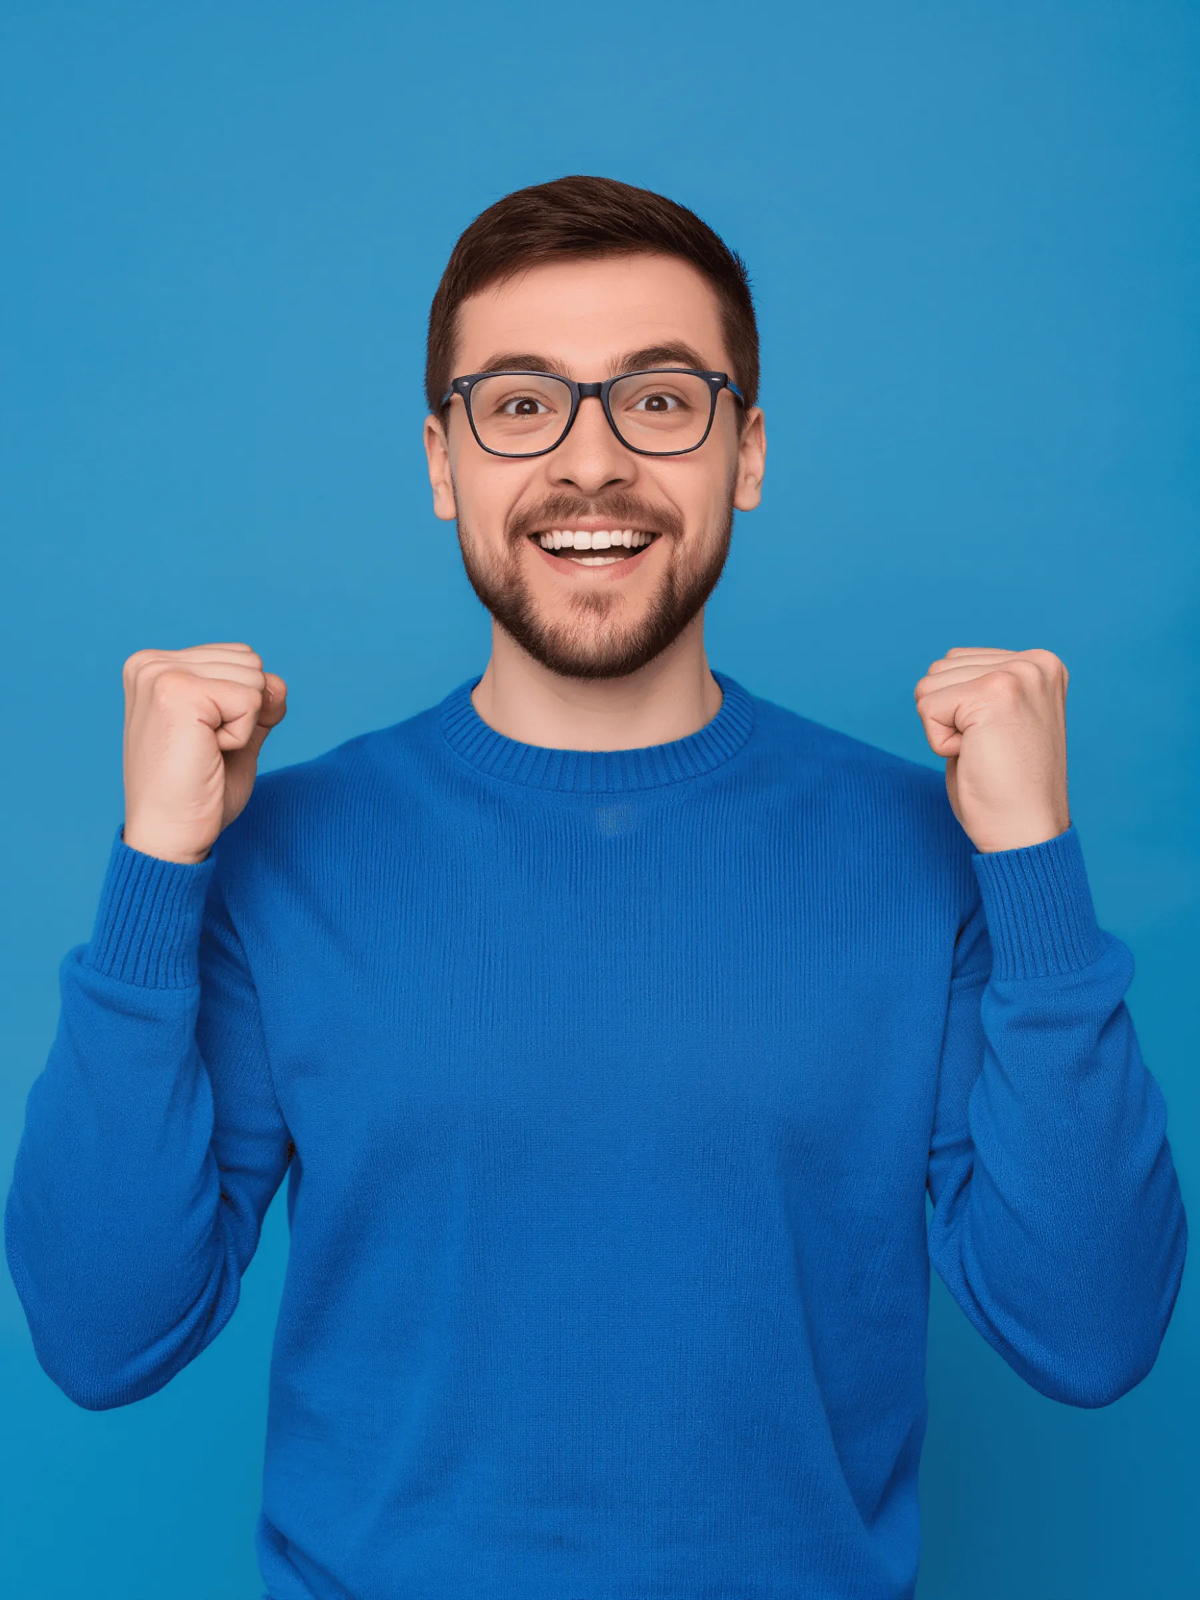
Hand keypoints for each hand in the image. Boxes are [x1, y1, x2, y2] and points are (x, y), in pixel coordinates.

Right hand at [121, 643, 287, 864]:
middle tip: (203, 750)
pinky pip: (251, 700)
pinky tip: (206, 754)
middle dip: (245, 712)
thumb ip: (257, 701)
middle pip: (251, 662)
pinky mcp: (176, 691)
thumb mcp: (235, 734)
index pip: (240, 658)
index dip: (242, 707)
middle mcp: (151, 663)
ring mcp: (160, 674)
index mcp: (156, 667)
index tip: (201, 742)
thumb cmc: (196, 793)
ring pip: (255, 679)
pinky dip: (241, 736)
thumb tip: (278, 683)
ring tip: (202, 751)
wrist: (169, 837)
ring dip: (242, 724)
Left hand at [914, 647, 1069, 852]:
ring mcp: (1019, 674)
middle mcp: (1035, 662)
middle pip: (939, 669)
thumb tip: (943, 668)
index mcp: (1039, 665)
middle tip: (988, 750)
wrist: (1025, 833)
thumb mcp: (997, 721)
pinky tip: (976, 757)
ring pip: (929, 686)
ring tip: (984, 751)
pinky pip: (927, 708)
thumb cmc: (1005, 788)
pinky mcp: (995, 693)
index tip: (997, 740)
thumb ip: (979, 686)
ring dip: (943, 727)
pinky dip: (939, 741)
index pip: (957, 662)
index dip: (958, 710)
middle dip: (947, 716)